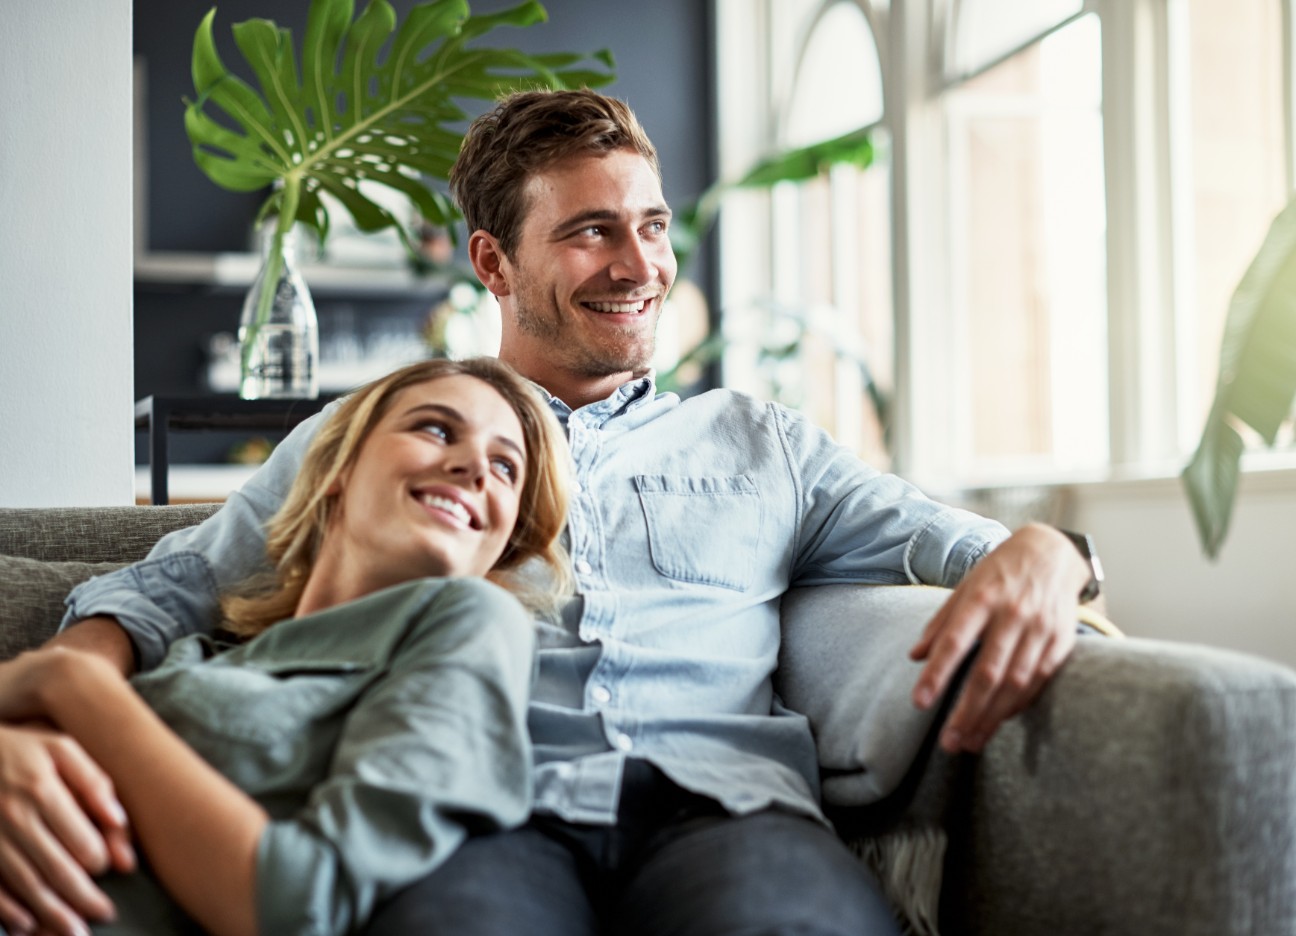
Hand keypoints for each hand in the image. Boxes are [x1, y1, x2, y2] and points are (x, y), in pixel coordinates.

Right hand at [0, 721, 133, 935]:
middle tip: (104, 915)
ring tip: (74, 933)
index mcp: (43, 791)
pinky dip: (8, 912)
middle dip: (83, 899)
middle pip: (56, 870)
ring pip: (26, 886)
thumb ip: (94, 782)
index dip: (99, 860)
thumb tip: (119, 821)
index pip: (82, 841)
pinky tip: (27, 927)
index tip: (106, 866)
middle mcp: (15, 818)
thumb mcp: (61, 748)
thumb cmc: (22, 749)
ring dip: (52, 915)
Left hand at [909, 523, 1088, 753]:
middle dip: (967, 712)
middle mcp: (1012, 615)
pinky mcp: (1061, 641)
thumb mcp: (964, 587)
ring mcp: (1040, 629)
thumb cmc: (999, 573)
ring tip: (971, 742)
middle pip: (987, 672)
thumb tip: (915, 656)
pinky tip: (1000, 721)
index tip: (919, 702)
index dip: (937, 674)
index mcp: (982, 598)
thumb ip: (941, 622)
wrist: (1052, 553)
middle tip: (949, 743)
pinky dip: (1019, 704)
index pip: (955, 642)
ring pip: (1015, 683)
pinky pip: (1039, 681)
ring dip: (992, 718)